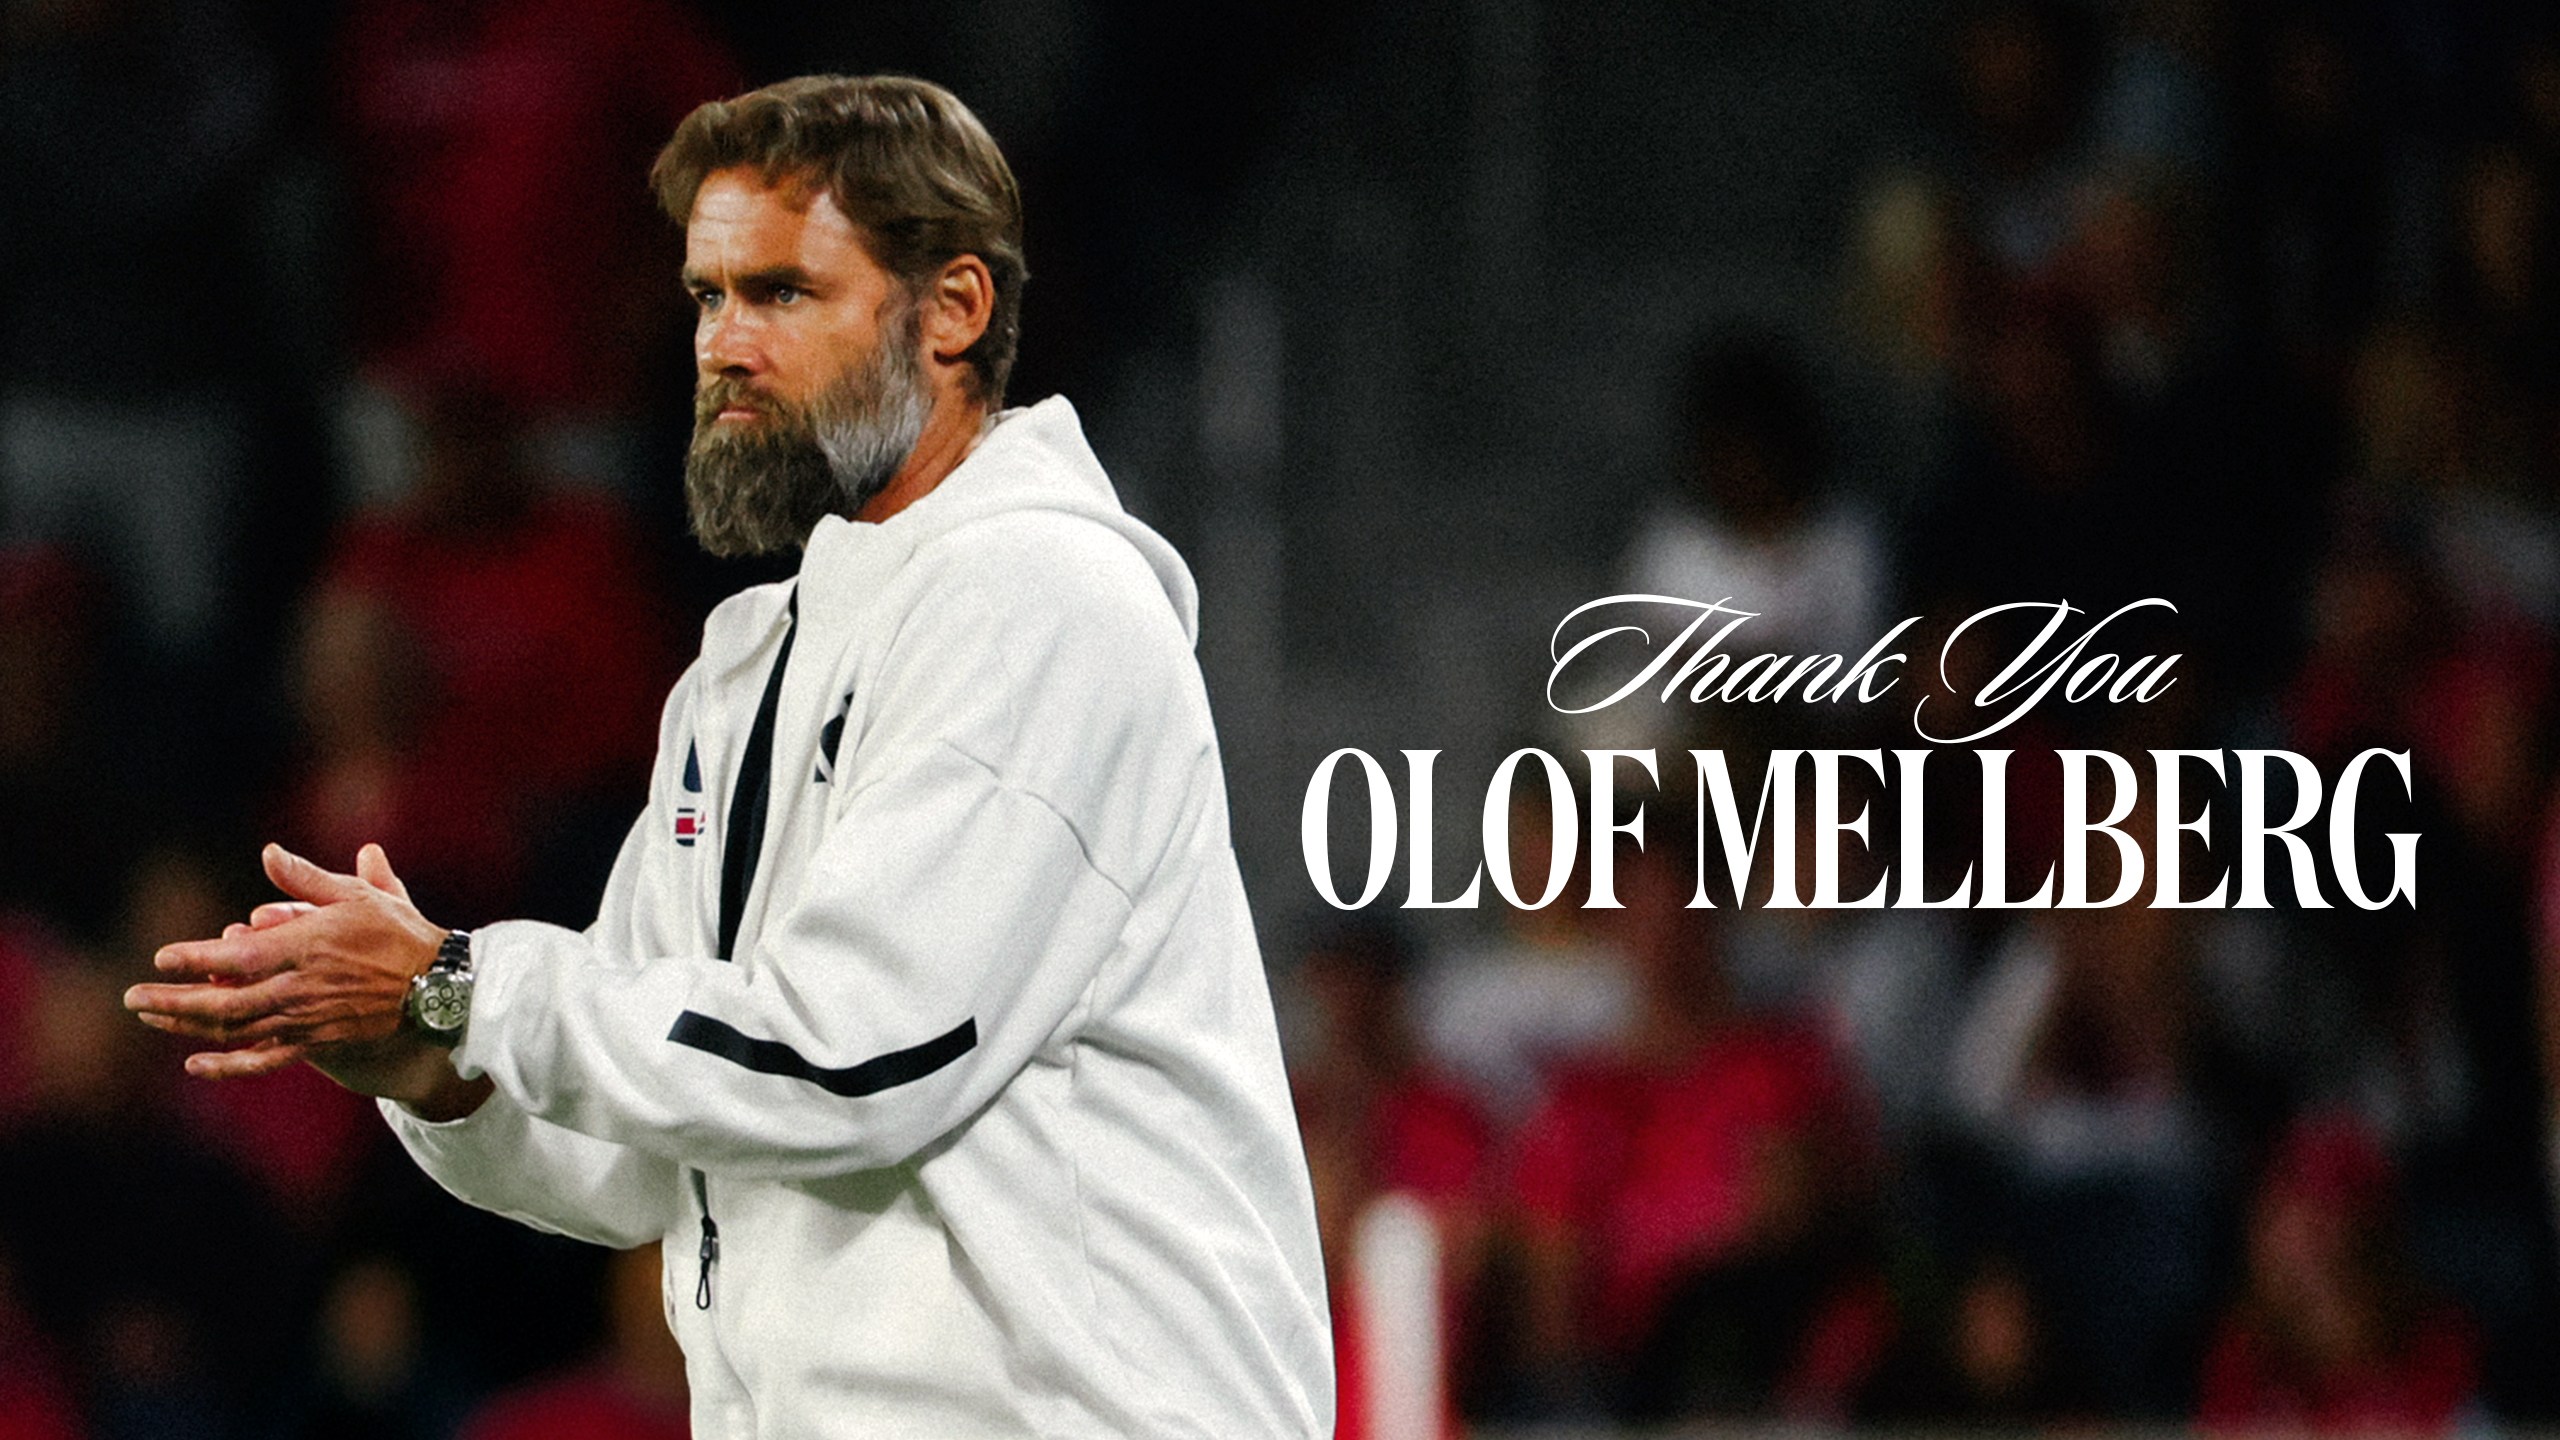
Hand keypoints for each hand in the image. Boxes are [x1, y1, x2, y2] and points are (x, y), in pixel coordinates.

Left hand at [124, 843, 488, 1115]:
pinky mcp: (317, 1041)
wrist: (440, 986)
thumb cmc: (399, 934)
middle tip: (132, 999)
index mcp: (306, 945)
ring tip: (152, 1020)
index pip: (235, 955)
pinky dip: (228, 1066)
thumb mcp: (357, 895)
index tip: (161, 959)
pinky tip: (196, 1066)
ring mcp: (306, 1019)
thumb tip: (267, 853)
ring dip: (187, 1028)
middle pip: (223, 1001)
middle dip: (172, 1001)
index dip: (195, 959)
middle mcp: (299, 987)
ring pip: (235, 1030)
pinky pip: (265, 1059)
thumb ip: (306, 878)